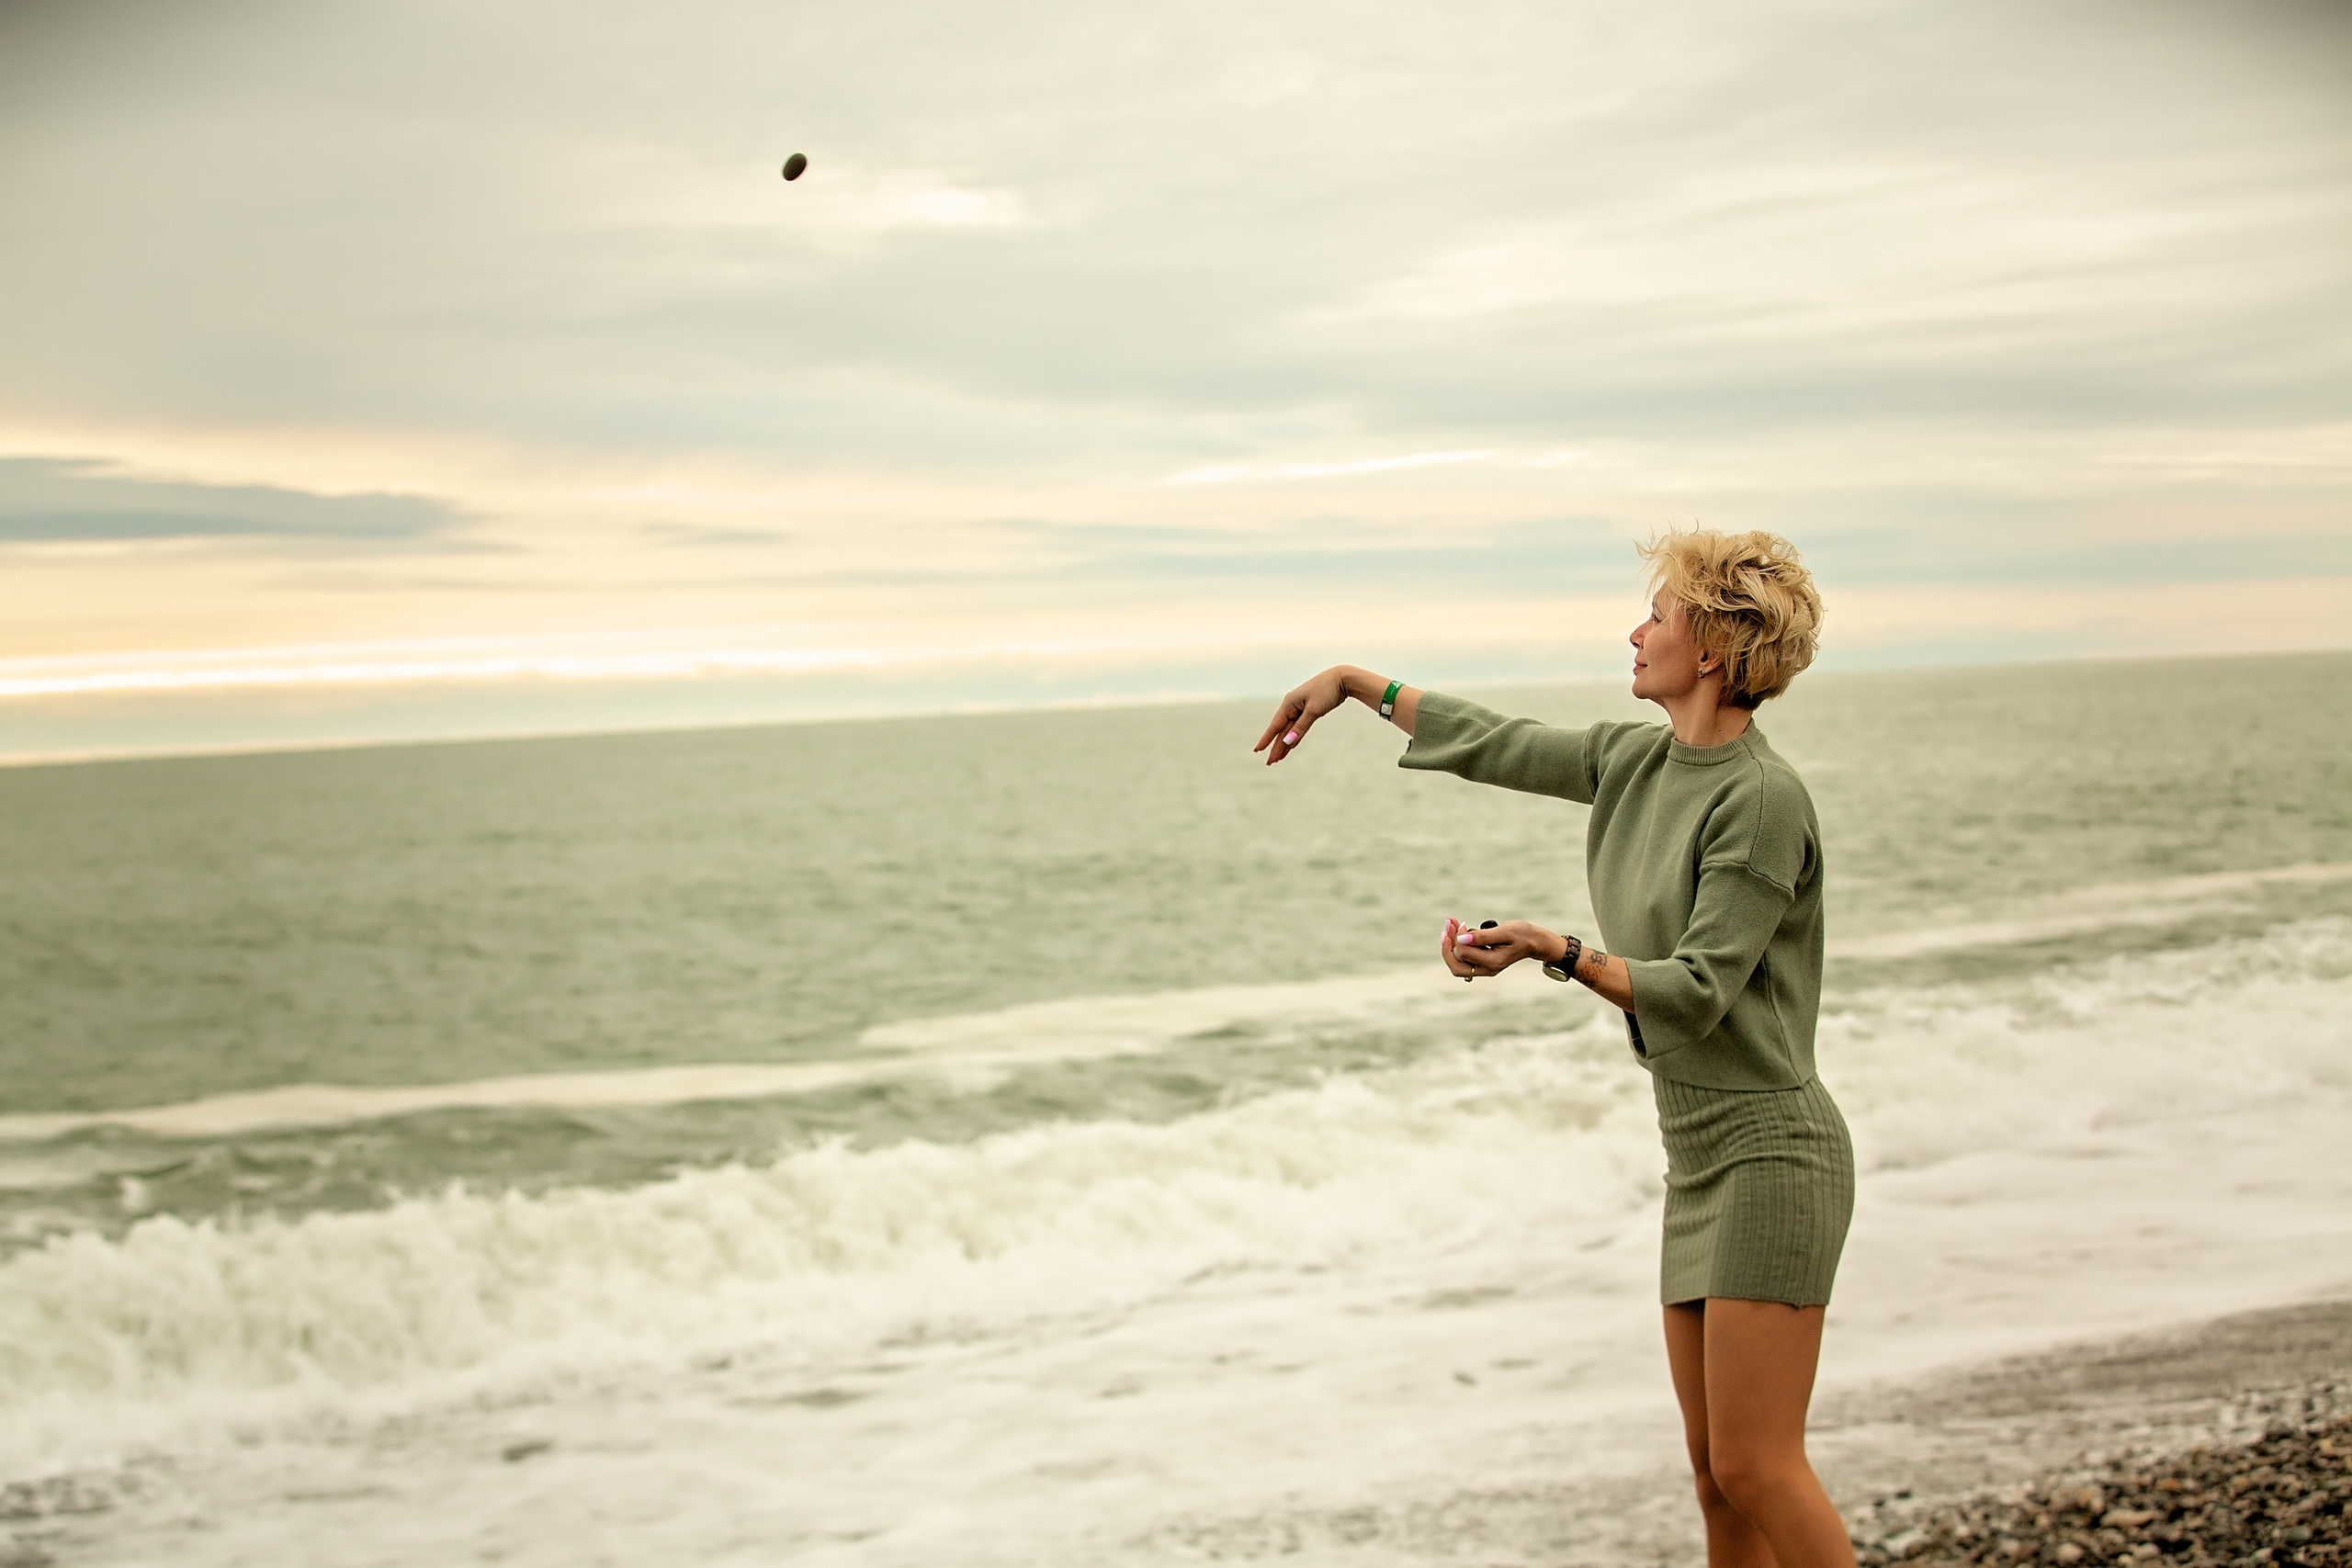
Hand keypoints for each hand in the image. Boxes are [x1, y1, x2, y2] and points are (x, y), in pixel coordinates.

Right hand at [1253, 667, 1350, 765]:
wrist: (1342, 679)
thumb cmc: (1326, 691)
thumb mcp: (1313, 710)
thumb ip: (1300, 727)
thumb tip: (1288, 742)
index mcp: (1288, 704)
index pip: (1275, 726)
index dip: (1265, 739)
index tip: (1256, 750)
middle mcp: (1291, 706)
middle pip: (1281, 731)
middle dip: (1275, 747)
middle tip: (1269, 763)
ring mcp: (1299, 709)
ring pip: (1290, 731)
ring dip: (1284, 745)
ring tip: (1277, 759)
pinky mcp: (1308, 711)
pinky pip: (1298, 728)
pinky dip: (1294, 738)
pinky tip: (1290, 747)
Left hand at [1441, 918, 1563, 980]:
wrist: (1534, 941)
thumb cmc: (1522, 934)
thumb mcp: (1504, 932)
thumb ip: (1482, 937)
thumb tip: (1460, 939)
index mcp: (1492, 963)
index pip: (1464, 954)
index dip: (1458, 937)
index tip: (1463, 923)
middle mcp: (1486, 969)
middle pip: (1456, 965)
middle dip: (1447, 945)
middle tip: (1448, 923)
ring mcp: (1483, 968)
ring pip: (1457, 962)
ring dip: (1450, 942)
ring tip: (1450, 922)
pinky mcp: (1481, 962)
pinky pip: (1463, 957)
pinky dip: (1457, 942)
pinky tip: (1457, 927)